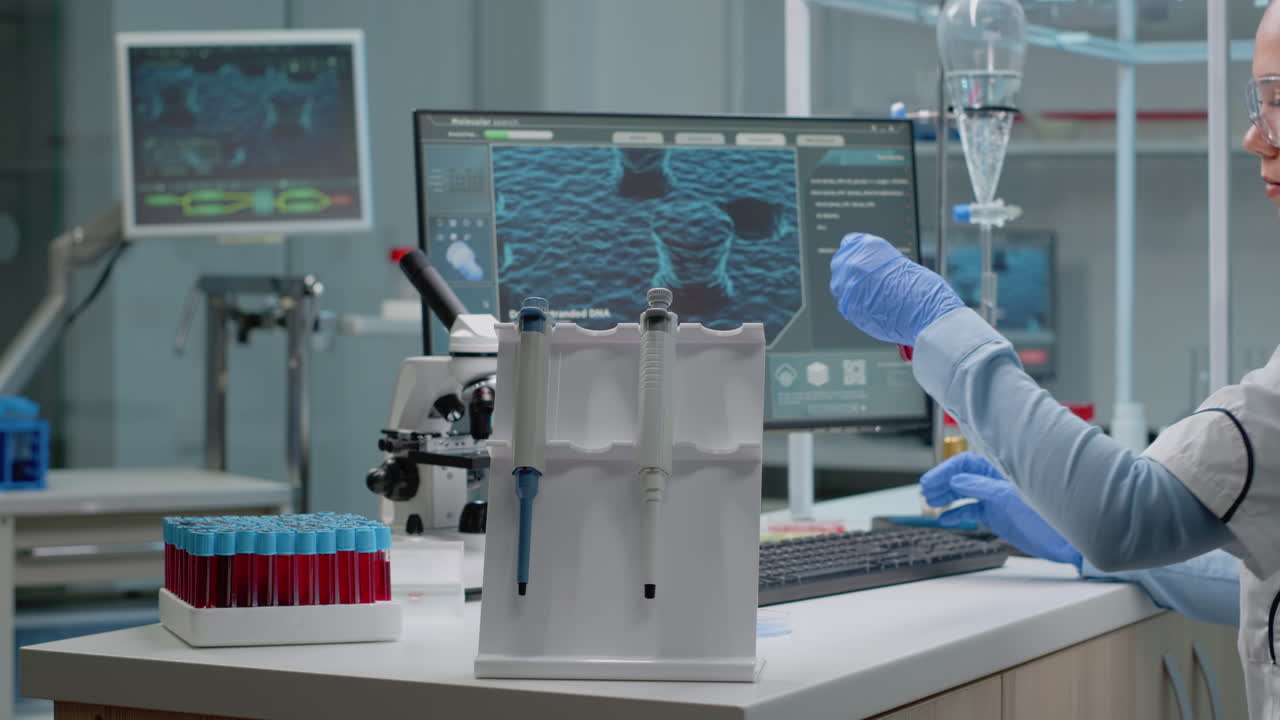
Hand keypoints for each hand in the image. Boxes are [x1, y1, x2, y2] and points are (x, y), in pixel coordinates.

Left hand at [829, 233, 964, 345]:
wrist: (926, 313)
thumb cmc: (922, 289)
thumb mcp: (900, 264)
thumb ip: (878, 266)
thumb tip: (870, 275)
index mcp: (869, 245)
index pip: (851, 242)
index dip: (857, 254)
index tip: (862, 262)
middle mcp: (854, 262)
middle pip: (841, 262)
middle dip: (850, 271)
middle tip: (866, 282)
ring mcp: (847, 284)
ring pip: (838, 284)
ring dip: (850, 289)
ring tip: (871, 296)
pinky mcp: (847, 306)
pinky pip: (845, 304)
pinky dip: (855, 306)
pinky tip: (871, 308)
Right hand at [920, 452, 1081, 566]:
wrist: (1066, 541)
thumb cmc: (1047, 515)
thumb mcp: (1010, 498)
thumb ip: (982, 488)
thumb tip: (956, 480)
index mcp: (1001, 470)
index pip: (966, 463)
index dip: (946, 471)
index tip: (930, 482)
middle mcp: (996, 482)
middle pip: (961, 477)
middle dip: (943, 483)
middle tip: (926, 493)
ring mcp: (995, 499)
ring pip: (963, 494)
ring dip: (947, 497)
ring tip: (932, 504)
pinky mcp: (996, 516)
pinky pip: (971, 512)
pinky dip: (957, 515)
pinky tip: (946, 520)